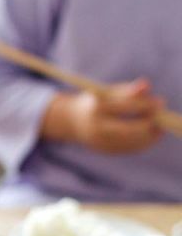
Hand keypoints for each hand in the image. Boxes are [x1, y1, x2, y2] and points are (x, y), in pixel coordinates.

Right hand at [41, 80, 163, 153]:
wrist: (73, 122)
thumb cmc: (97, 101)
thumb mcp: (109, 92)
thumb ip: (128, 90)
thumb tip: (146, 85)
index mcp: (96, 109)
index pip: (124, 107)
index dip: (145, 105)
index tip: (160, 102)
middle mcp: (95, 128)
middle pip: (127, 130)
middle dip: (147, 125)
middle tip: (162, 120)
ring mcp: (99, 142)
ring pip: (129, 142)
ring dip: (148, 136)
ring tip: (160, 129)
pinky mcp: (105, 150)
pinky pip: (128, 149)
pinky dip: (142, 143)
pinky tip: (152, 136)